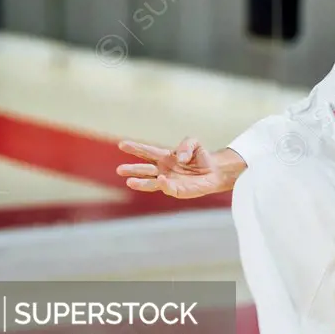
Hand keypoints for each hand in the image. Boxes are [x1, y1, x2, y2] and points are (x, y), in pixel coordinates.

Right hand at [116, 137, 233, 198]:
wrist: (215, 171)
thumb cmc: (201, 157)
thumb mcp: (194, 143)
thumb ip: (186, 145)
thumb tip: (178, 158)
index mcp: (165, 157)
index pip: (148, 152)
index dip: (136, 148)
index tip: (122, 144)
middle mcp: (163, 170)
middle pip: (145, 169)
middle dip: (133, 169)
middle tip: (119, 169)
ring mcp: (169, 181)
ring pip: (151, 182)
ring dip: (140, 182)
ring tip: (129, 181)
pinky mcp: (177, 190)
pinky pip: (168, 188)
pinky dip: (164, 184)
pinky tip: (160, 180)